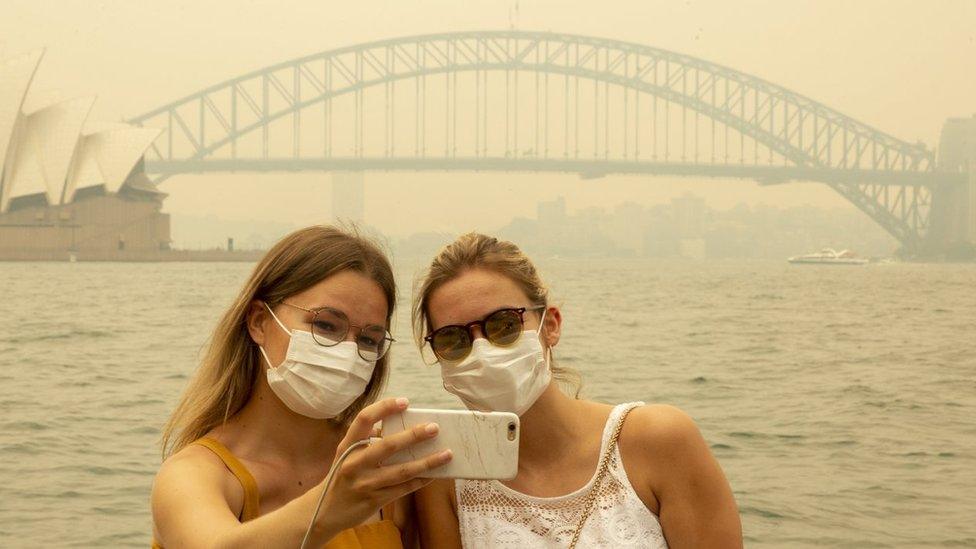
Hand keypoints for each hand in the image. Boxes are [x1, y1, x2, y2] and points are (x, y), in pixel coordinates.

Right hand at [315, 398, 452, 535]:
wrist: (323, 512)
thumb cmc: (341, 476)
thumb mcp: (346, 454)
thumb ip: (366, 439)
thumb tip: (394, 424)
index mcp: (347, 446)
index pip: (364, 419)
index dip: (384, 408)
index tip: (405, 401)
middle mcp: (355, 463)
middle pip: (387, 445)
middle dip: (414, 436)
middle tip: (434, 428)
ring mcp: (365, 483)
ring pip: (402, 471)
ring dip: (427, 462)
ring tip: (447, 454)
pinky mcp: (374, 500)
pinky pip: (404, 488)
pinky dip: (421, 480)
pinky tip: (435, 474)